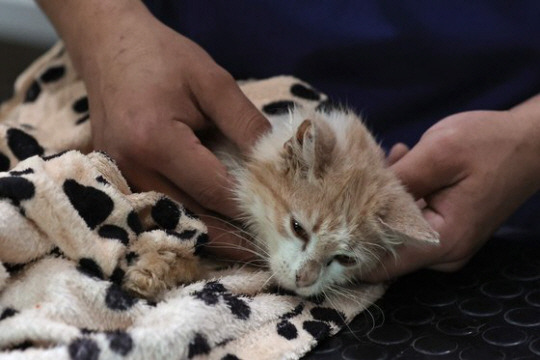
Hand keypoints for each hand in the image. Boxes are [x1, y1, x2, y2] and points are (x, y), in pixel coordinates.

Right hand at [40, 0, 269, 260]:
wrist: (111, 48)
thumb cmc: (163, 59)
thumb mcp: (212, 81)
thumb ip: (245, 123)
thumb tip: (277, 161)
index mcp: (155, 142)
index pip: (214, 190)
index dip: (249, 208)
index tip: (282, 220)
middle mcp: (133, 169)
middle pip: (193, 218)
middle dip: (233, 236)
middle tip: (270, 250)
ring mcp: (121, 179)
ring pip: (176, 221)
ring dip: (213, 235)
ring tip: (248, 246)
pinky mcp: (119, 180)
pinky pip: (161, 210)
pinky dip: (191, 221)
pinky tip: (217, 225)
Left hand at [364, 108, 539, 281]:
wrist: (531, 143)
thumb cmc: (491, 145)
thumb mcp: (439, 153)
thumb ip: (398, 179)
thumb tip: (359, 196)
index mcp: (443, 240)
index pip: (382, 264)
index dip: (349, 250)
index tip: (323, 228)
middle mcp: (444, 251)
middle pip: (385, 247)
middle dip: (362, 215)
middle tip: (351, 178)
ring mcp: (445, 241)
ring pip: (394, 229)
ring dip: (381, 198)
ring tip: (383, 161)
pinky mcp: (445, 227)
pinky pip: (409, 218)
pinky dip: (397, 195)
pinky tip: (398, 162)